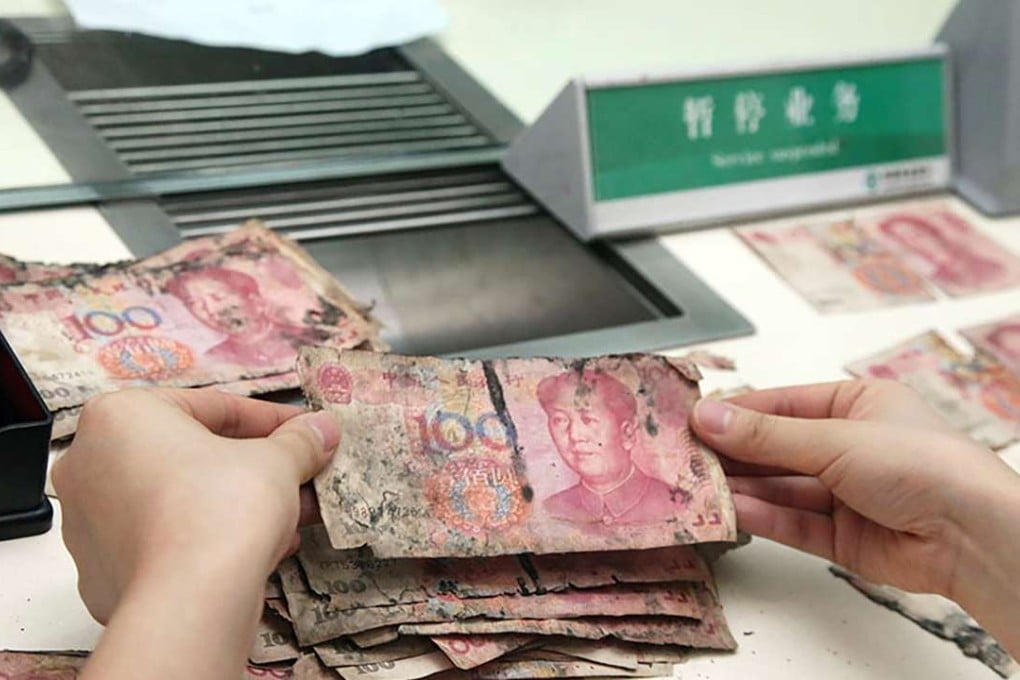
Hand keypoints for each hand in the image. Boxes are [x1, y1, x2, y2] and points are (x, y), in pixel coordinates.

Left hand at [52, 388, 338, 679]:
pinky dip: (207, 540)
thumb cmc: (224, 507)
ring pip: (178, 500)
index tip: (306, 432)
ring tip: (291, 516)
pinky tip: (258, 550)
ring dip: (236, 504)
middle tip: (299, 475)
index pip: (213, 407)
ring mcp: (87, 523)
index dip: (272, 420)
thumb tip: (321, 428)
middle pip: (191, 455)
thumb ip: (299, 440)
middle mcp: (89, 463)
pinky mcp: (99, 573)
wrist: (191, 603)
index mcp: (121, 416)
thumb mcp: (277, 461)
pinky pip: (164, 542)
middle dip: (253, 466)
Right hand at [690, 379, 1019, 655]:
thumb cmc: (924, 464)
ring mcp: (848, 493)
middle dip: (734, 453)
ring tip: (698, 485)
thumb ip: (766, 434)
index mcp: (858, 405)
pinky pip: (794, 522)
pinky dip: (763, 516)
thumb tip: (709, 416)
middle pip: (777, 448)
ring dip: (742, 487)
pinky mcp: (845, 536)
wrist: (972, 534)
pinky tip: (731, 510)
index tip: (695, 418)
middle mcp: (851, 447)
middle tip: (685, 455)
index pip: (782, 404)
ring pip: (781, 488)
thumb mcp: (834, 437)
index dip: (738, 412)